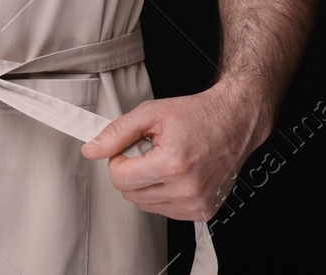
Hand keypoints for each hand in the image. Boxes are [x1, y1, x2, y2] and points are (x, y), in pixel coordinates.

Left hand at [79, 85, 266, 219]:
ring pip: (145, 204)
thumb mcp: (151, 113)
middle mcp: (186, 189)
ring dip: (146, 184)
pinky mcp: (203, 211)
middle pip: (130, 194)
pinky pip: (165, 210)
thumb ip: (116, 133)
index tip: (129, 148)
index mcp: (171, 165)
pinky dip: (163, 193)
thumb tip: (90, 150)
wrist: (234, 122)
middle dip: (131, 172)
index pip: (119, 179)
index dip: (118, 160)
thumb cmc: (196, 115)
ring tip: (164, 161)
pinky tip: (176, 174)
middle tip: (148, 151)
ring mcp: (196, 204)